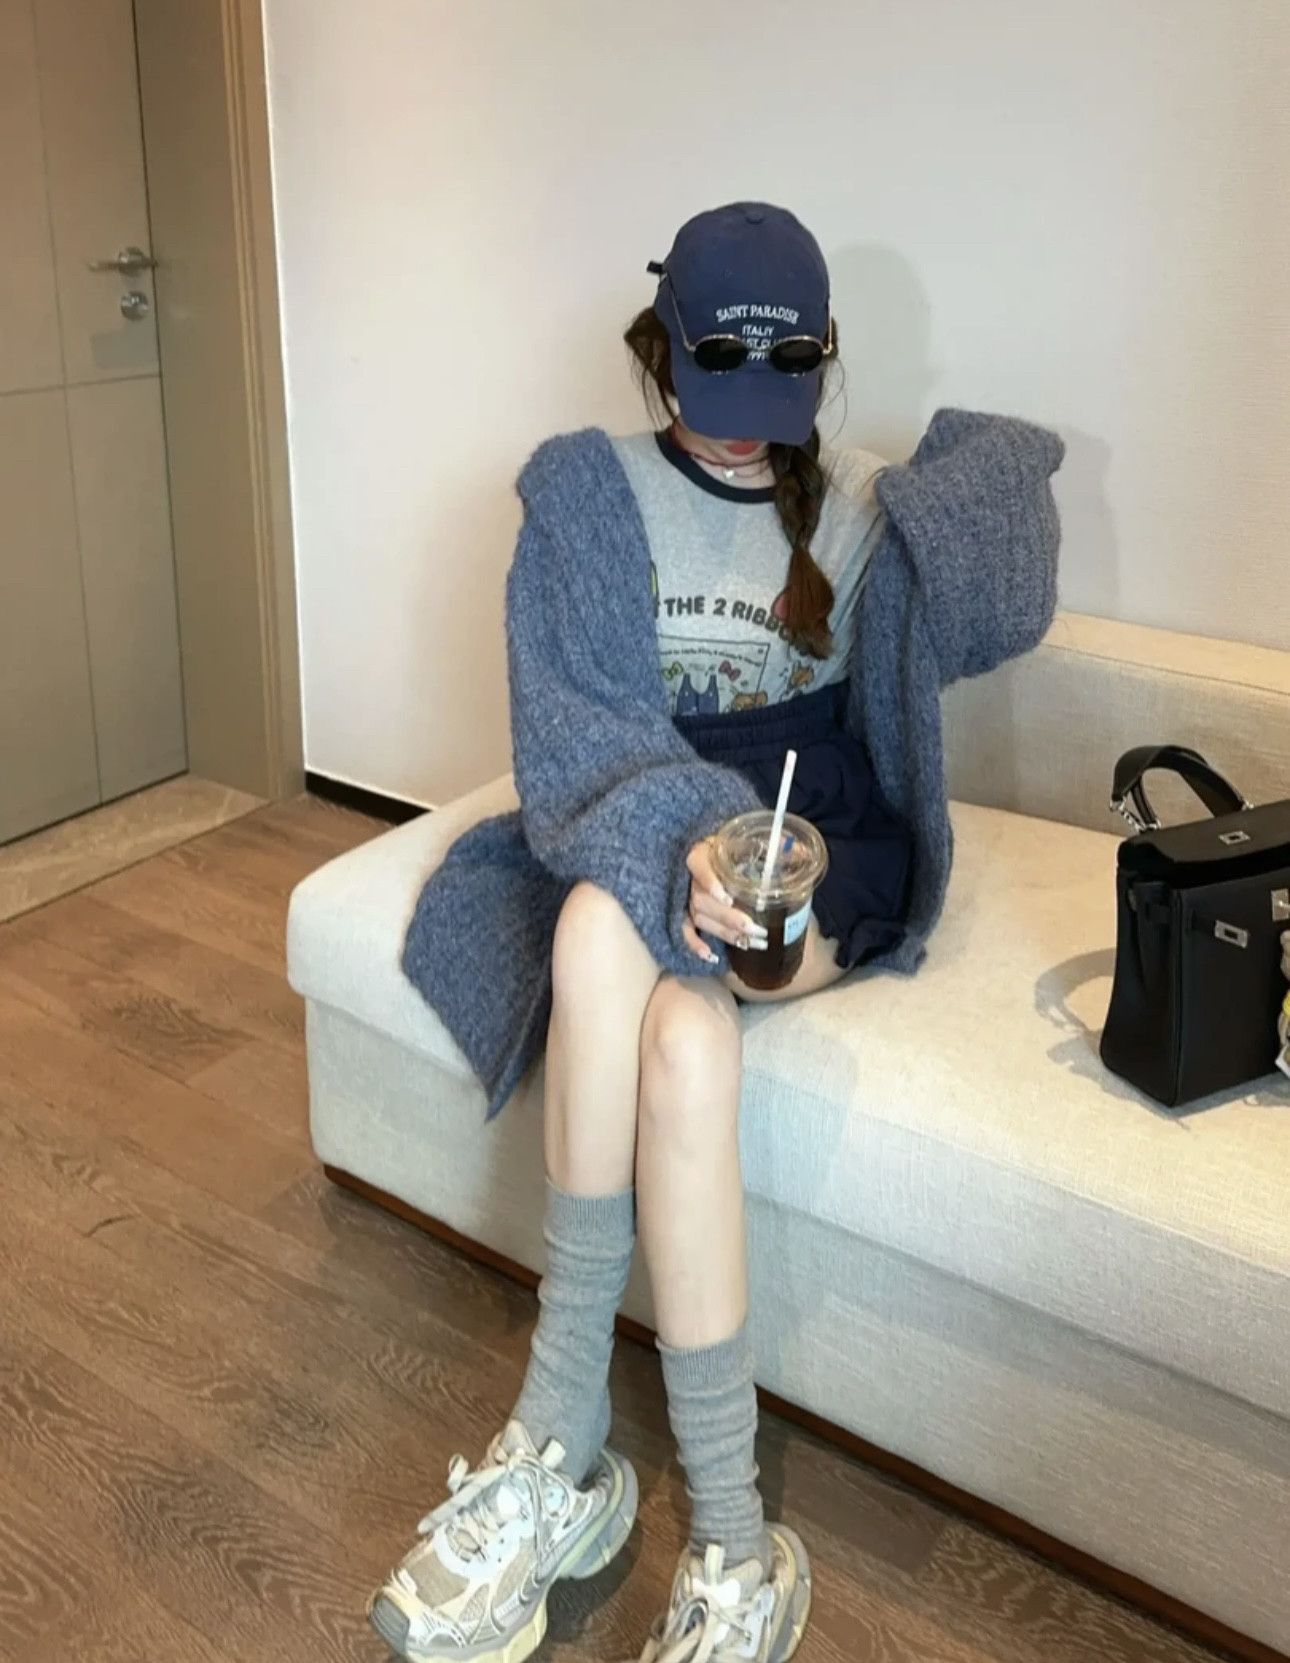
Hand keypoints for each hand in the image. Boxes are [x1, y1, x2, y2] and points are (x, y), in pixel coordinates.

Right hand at [683, 837, 768, 964]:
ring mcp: (687, 896)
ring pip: (699, 918)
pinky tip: (711, 955)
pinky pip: (685, 930)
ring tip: (751, 942)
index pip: (699, 867)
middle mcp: (691, 877)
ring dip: (725, 933)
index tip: (727, 898)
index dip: (710, 883)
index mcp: (703, 854)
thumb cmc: (734, 845)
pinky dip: (695, 944)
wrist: (716, 850)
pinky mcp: (687, 912)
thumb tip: (805, 853)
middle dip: (729, 918)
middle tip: (755, 928)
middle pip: (702, 900)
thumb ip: (774, 843)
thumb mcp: (750, 838)